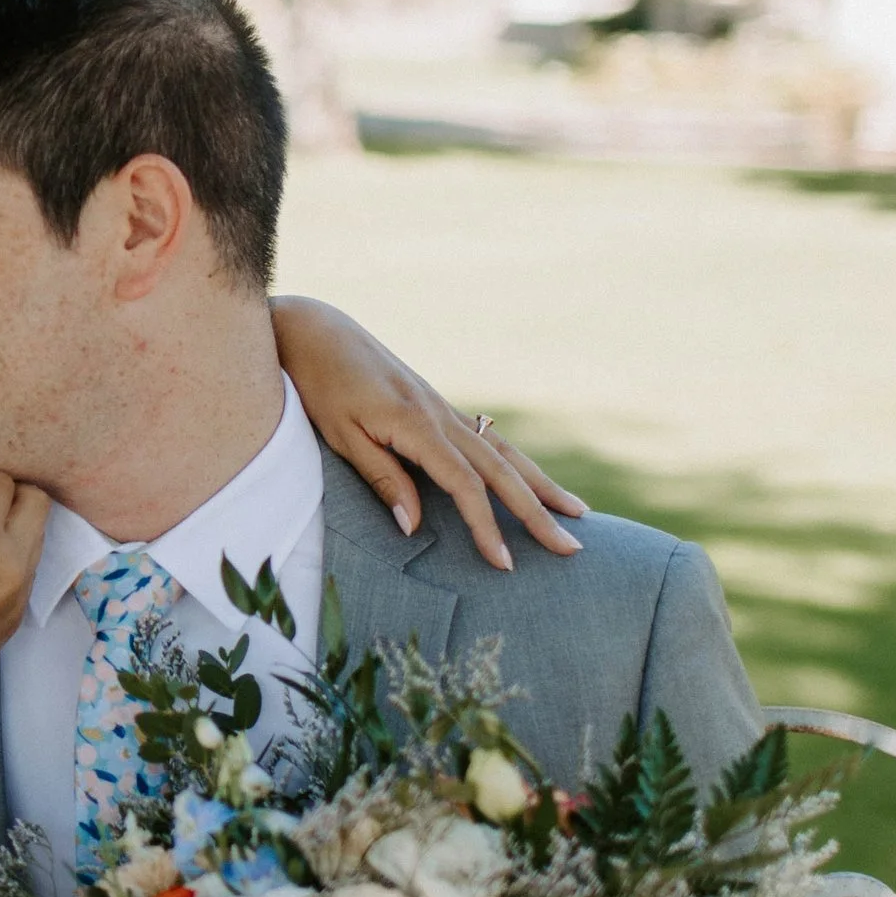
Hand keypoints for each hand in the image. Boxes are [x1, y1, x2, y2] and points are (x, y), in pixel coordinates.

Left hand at [269, 298, 585, 573]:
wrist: (318, 332)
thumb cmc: (321, 386)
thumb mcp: (341, 437)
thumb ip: (382, 479)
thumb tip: (413, 528)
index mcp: (417, 424)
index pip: (466, 485)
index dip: (487, 527)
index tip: (505, 564)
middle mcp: (441, 415)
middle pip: (502, 470)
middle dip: (538, 511)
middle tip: (572, 548)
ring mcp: (444, 408)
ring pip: (505, 451)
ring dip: (541, 484)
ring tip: (577, 512)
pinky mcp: (439, 406)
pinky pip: (489, 439)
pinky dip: (517, 462)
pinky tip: (532, 479)